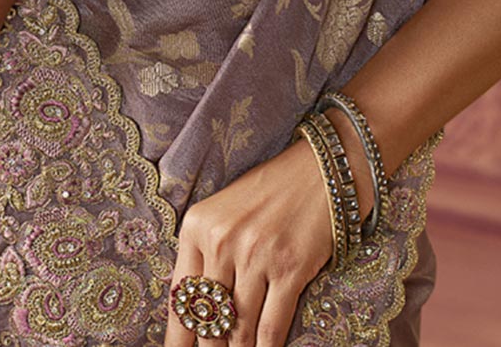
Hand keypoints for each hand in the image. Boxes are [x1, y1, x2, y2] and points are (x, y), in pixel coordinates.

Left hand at [163, 136, 335, 346]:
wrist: (322, 169)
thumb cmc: (271, 192)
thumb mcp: (225, 213)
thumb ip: (207, 256)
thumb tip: (196, 312)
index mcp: (198, 226)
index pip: (179, 298)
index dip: (179, 338)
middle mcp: (222, 240)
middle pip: (207, 319)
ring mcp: (256, 255)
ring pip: (238, 329)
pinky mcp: (290, 269)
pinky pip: (271, 328)